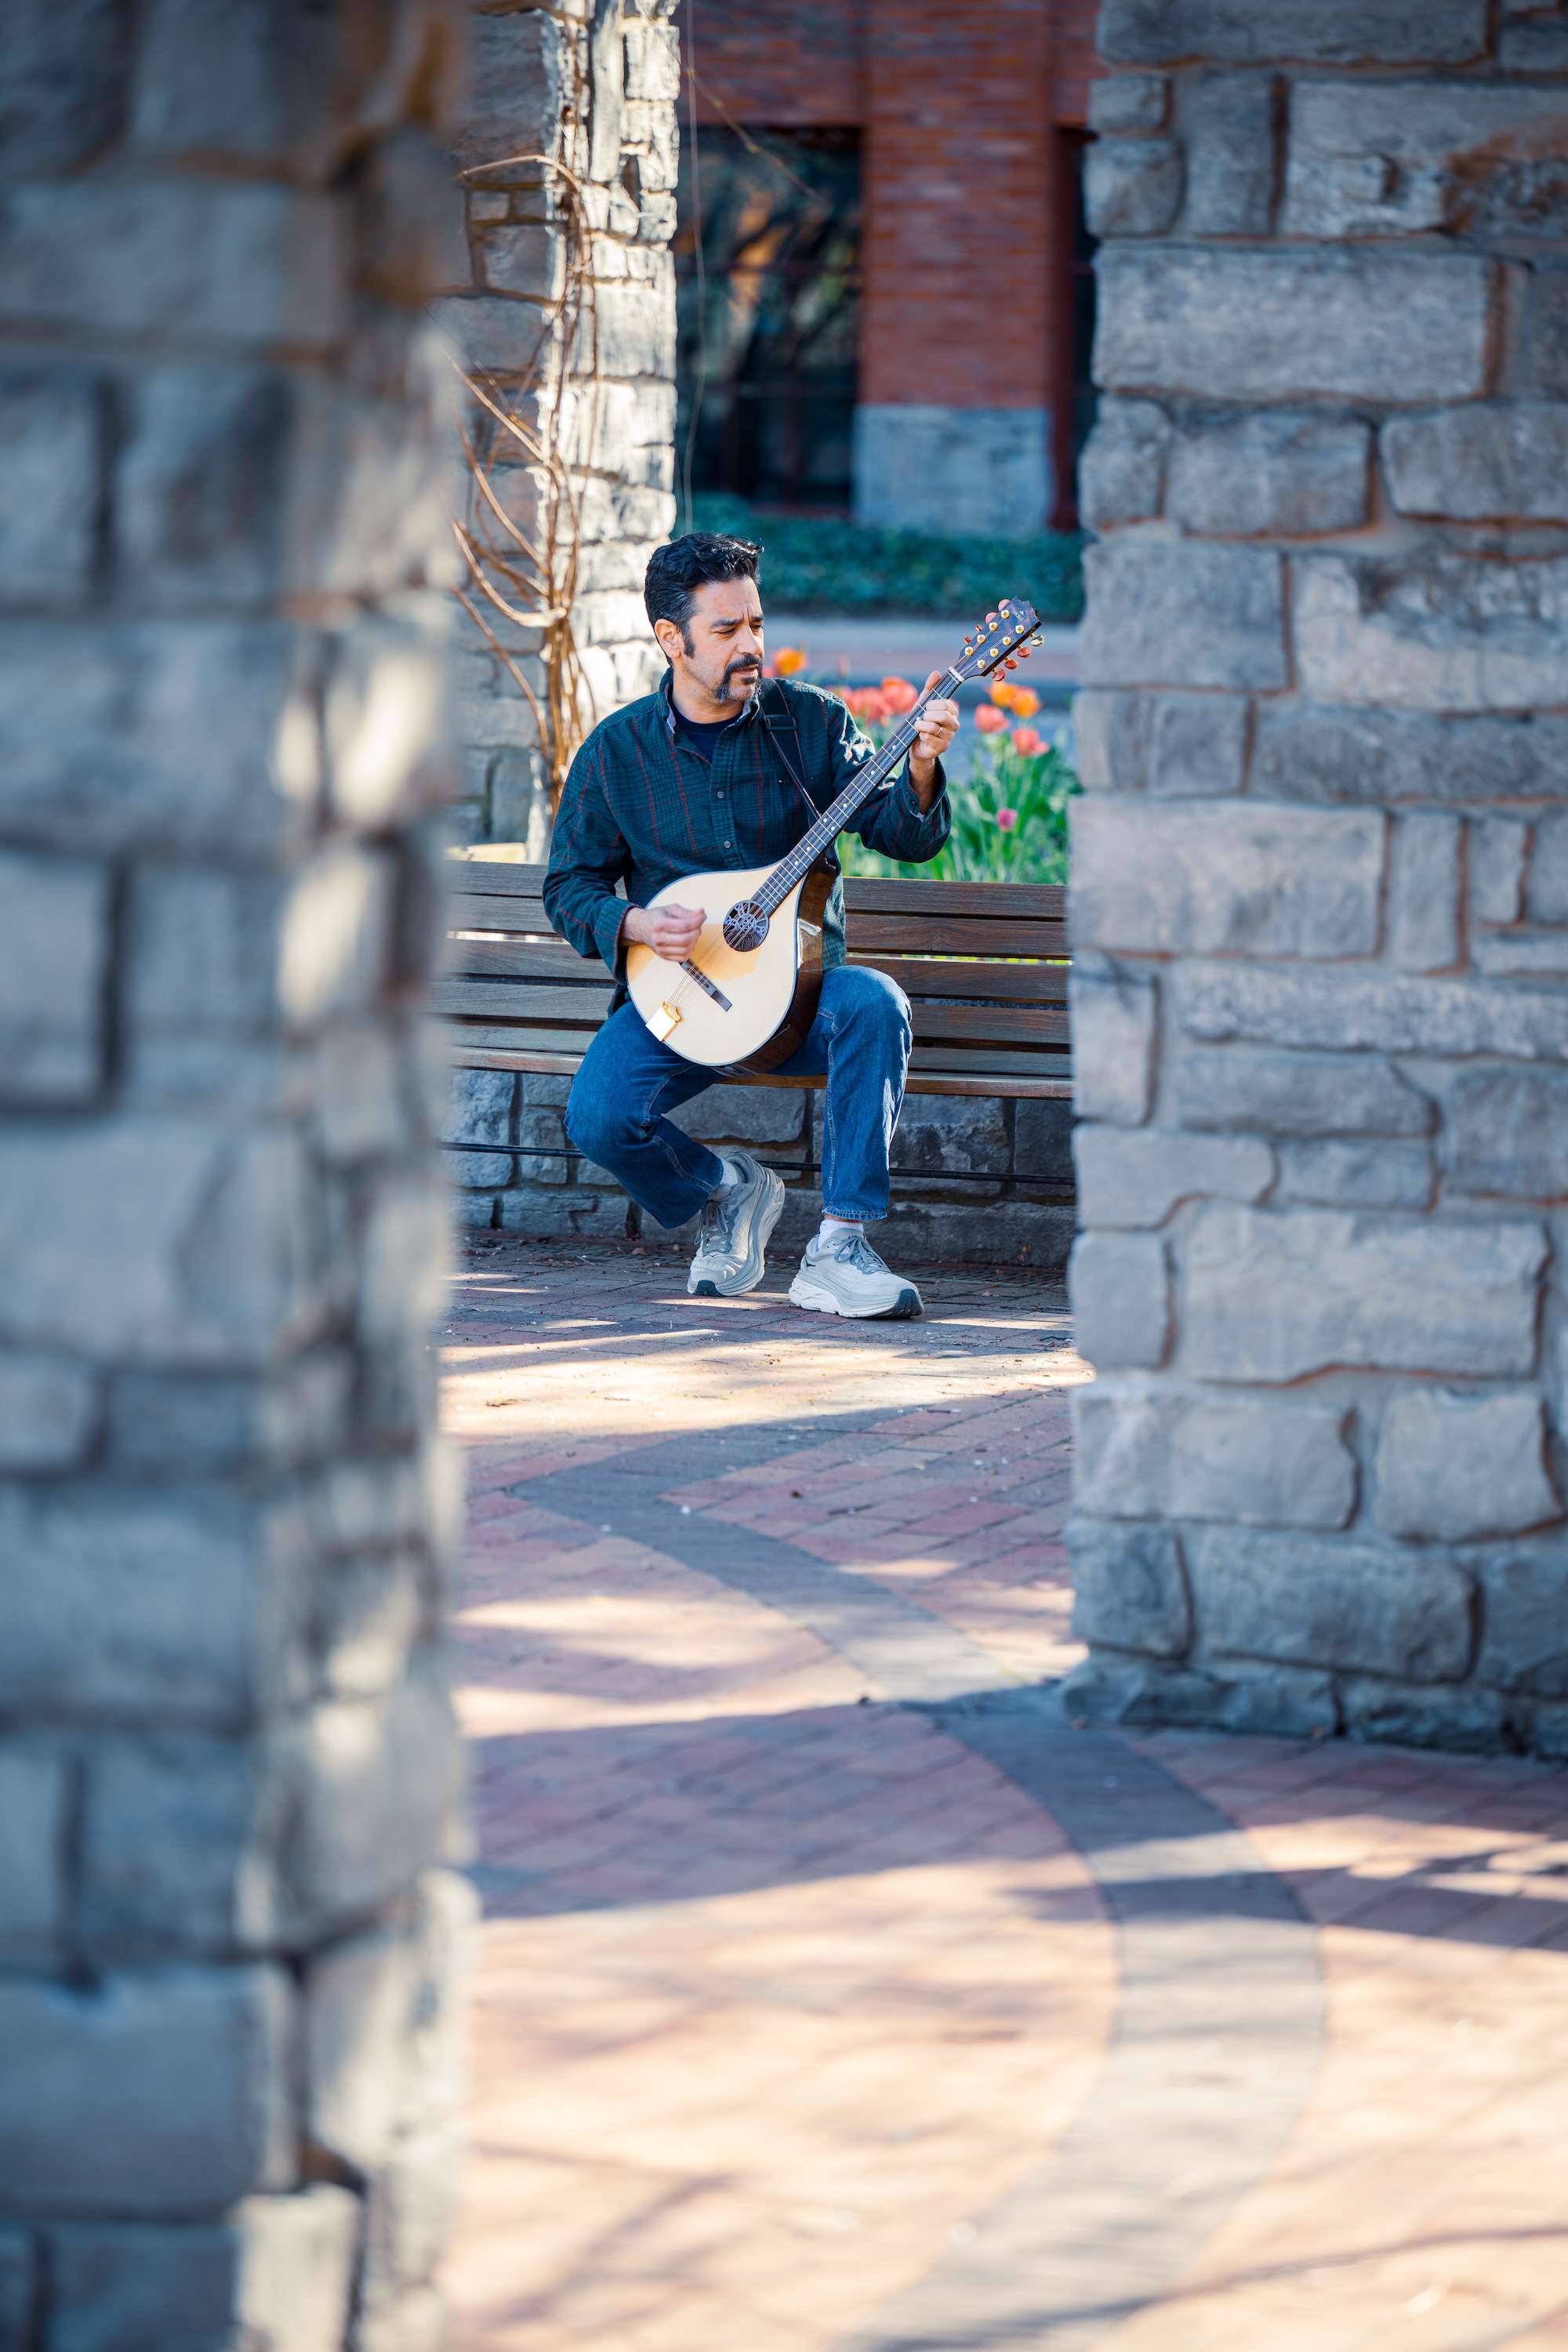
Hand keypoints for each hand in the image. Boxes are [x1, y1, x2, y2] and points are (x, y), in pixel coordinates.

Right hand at [623, 900, 704, 958]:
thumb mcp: (670, 909)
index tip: (703, 916)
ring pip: (686, 949)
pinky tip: (688, 942)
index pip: (684, 925)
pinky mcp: (664, 956)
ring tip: (692, 933)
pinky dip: (690, 950)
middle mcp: (659, 938)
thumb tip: (701, 913)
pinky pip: (683, 957)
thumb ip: (686, 912)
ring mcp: (661, 949)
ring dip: (695, 941)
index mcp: (659, 924)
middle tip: (698, 925)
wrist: (641, 927)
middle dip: (697, 931)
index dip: (697, 920)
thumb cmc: (656, 917)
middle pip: (686, 939)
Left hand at [910, 670, 958, 797]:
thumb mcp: (923, 704)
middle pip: (942, 715)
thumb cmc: (921, 722)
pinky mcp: (942, 747)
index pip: (946, 704)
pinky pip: (929, 737)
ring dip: (921, 725)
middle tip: (922, 718)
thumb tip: (936, 673)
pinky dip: (921, 735)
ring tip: (918, 727)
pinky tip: (921, 736)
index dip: (933, 704)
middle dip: (927, 715)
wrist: (916, 745)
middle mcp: (954, 724)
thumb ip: (930, 688)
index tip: (926, 707)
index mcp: (952, 712)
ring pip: (934, 727)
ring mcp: (949, 737)